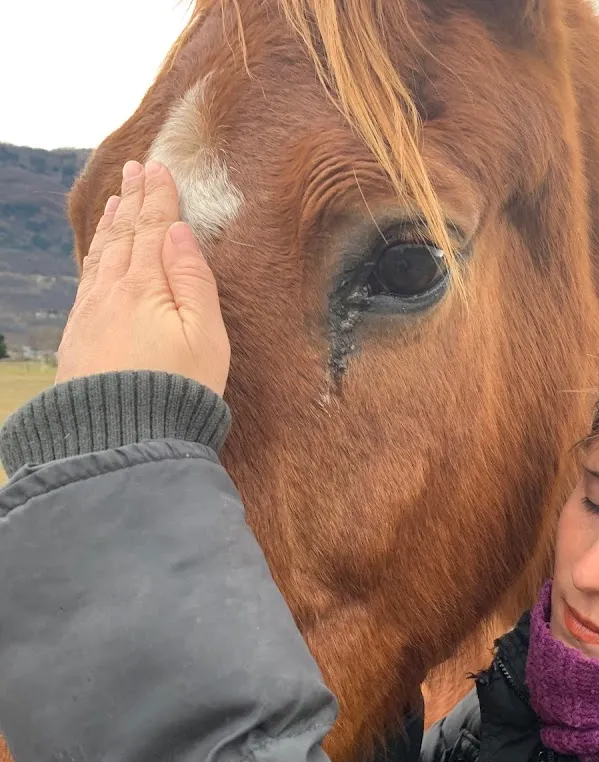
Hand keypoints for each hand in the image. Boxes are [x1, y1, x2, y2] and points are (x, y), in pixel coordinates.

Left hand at [57, 160, 230, 395]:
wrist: (122, 441)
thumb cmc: (177, 392)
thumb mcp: (205, 338)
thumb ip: (193, 281)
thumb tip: (179, 233)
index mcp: (146, 287)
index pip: (154, 230)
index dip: (158, 198)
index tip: (159, 168)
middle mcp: (111, 293)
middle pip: (123, 235)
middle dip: (132, 200)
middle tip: (135, 169)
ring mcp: (90, 315)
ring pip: (100, 256)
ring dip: (110, 225)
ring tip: (115, 202)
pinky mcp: (78, 339)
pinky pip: (86, 281)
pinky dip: (94, 256)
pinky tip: (97, 255)